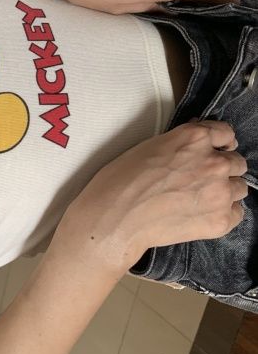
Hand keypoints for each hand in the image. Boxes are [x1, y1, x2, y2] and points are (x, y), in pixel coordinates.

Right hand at [56, 120, 247, 275]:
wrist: (114, 219)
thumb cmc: (120, 182)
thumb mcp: (148, 148)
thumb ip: (179, 145)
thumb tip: (194, 148)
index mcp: (194, 138)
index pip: (226, 133)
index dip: (220, 143)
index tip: (216, 149)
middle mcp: (214, 162)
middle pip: (237, 163)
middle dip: (221, 169)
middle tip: (199, 180)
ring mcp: (220, 192)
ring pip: (239, 188)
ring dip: (224, 191)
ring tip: (198, 199)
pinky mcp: (221, 220)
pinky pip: (237, 213)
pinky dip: (223, 213)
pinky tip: (199, 214)